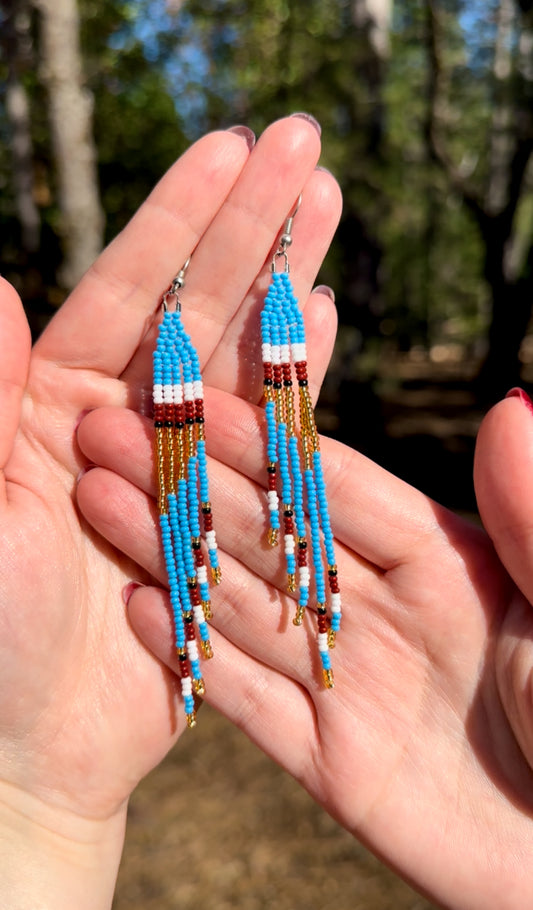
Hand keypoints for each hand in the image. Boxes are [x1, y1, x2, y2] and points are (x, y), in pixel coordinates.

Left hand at [0, 116, 340, 908]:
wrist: (36, 740)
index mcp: (54, 403)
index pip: (126, 293)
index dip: (178, 222)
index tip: (230, 151)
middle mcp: (124, 417)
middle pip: (195, 304)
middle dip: (247, 224)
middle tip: (302, 146)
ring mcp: (180, 461)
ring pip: (241, 353)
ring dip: (284, 278)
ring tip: (329, 203)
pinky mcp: (223, 510)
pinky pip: (268, 434)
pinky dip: (300, 377)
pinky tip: (329, 314)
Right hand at [78, 383, 532, 902]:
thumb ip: (526, 515)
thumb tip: (508, 404)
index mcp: (443, 561)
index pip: (335, 489)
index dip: (268, 446)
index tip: (200, 405)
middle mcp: (383, 612)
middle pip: (271, 540)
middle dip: (196, 490)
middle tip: (119, 439)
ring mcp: (350, 686)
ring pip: (244, 611)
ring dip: (174, 559)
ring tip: (100, 503)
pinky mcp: (332, 763)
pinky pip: (250, 704)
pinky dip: (191, 660)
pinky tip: (136, 609)